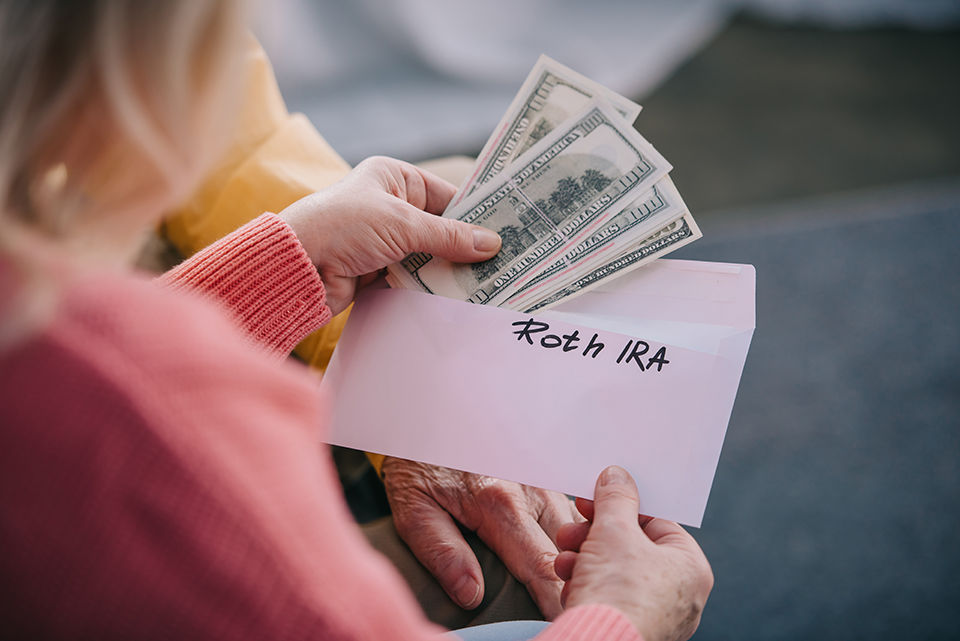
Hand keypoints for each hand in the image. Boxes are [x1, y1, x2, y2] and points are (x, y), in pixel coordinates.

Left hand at [278, 156, 501, 314]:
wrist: (296, 267)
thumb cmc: (342, 226)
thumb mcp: (402, 224)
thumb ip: (448, 236)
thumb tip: (492, 244)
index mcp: (393, 178)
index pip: (446, 195)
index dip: (475, 214)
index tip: (507, 231)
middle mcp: (389, 206)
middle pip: (440, 228)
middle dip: (467, 247)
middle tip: (505, 263)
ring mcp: (383, 240)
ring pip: (429, 256)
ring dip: (451, 270)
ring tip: (490, 283)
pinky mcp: (377, 271)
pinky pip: (414, 278)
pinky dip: (431, 287)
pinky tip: (459, 298)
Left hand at [381, 457, 582, 618]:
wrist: (426, 417)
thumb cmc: (418, 466)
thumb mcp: (414, 510)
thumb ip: (442, 552)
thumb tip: (471, 595)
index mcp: (498, 503)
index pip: (539, 565)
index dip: (555, 598)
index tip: (568, 620)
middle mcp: (529, 489)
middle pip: (567, 548)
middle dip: (574, 580)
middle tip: (577, 606)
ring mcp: (540, 479)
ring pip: (574, 528)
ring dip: (577, 556)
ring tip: (579, 585)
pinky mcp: (541, 474)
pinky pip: (569, 509)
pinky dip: (573, 533)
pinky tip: (574, 550)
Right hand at [554, 467, 712, 640]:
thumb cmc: (618, 593)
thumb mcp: (613, 530)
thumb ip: (616, 498)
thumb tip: (617, 477)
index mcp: (692, 568)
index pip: (656, 523)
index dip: (621, 507)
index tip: (596, 499)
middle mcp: (683, 596)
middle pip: (633, 549)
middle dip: (595, 537)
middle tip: (572, 531)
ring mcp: (659, 617)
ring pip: (617, 574)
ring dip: (585, 561)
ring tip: (566, 561)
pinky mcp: (634, 630)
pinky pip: (611, 600)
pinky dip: (589, 589)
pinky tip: (571, 586)